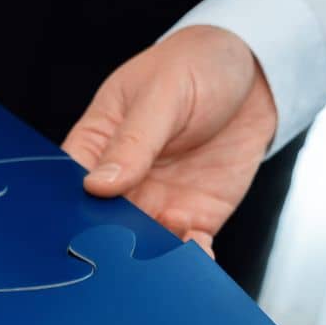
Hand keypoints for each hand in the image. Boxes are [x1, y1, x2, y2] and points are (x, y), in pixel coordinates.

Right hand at [63, 26, 275, 251]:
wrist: (256, 74)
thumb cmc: (197, 65)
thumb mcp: (162, 93)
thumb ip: (133, 141)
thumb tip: (96, 185)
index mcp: (96, 145)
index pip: (69, 185)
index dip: (69, 209)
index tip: (81, 226)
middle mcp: (122, 182)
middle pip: (102, 225)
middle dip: (110, 243)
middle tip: (125, 249)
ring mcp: (156, 202)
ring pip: (142, 244)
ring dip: (151, 258)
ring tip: (165, 257)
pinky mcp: (194, 216)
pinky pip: (186, 248)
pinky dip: (191, 259)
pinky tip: (197, 255)